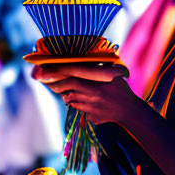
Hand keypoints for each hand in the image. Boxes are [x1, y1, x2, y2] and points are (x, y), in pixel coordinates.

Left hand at [32, 62, 156, 131]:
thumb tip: (93, 56)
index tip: (45, 71)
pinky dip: (82, 106)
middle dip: (59, 86)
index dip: (58, 74)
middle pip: (68, 91)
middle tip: (53, 83)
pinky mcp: (92, 118)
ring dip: (70, 96)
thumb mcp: (114, 74)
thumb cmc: (122, 90)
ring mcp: (90, 109)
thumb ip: (102, 66)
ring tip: (75, 92)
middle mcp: (90, 97)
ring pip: (73, 101)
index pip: (71, 78)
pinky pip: (82, 111)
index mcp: (93, 85)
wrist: (129, 111)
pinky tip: (90, 103)